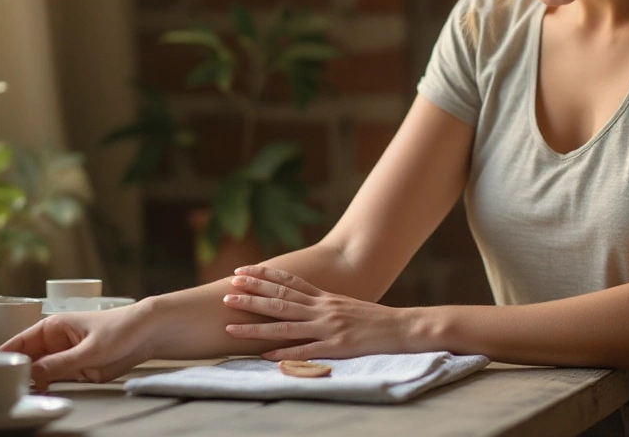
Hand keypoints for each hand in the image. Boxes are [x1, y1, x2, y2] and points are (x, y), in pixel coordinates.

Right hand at [0, 305, 150, 390]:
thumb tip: (33, 374)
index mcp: (52, 327)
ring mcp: (64, 357)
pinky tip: (40, 397)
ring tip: (18, 397)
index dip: (4, 357)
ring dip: (30, 384)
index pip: (19, 342)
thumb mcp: (90, 349)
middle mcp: (54, 342)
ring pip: (39, 373)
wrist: (148, 333)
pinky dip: (46, 388)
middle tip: (4, 391)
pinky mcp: (76, 370)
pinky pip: (55, 380)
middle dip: (16, 375)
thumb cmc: (121, 328)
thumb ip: (62, 363)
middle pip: (27, 361)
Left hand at [222, 265, 419, 360]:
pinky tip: (265, 356)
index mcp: (324, 296)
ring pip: (285, 324)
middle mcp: (323, 308)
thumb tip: (300, 302)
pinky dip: (284, 353)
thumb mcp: (345, 304)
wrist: (402, 327)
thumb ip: (322, 304)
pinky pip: (306, 351)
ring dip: (255, 326)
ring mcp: (328, 327)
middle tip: (226, 293)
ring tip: (230, 326)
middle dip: (251, 296)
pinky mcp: (336, 346)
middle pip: (280, 299)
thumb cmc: (373, 319)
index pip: (288, 281)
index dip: (263, 275)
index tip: (241, 271)